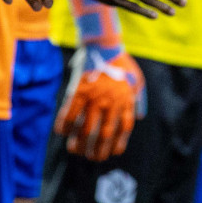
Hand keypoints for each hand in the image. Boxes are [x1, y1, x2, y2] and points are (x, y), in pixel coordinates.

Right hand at [54, 45, 145, 161]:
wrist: (104, 44)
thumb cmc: (121, 62)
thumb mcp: (137, 79)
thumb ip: (137, 98)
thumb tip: (140, 115)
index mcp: (125, 101)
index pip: (123, 129)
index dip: (117, 144)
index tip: (111, 153)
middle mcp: (111, 102)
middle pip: (104, 134)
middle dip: (97, 149)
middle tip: (91, 157)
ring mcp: (95, 97)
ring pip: (86, 128)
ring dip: (79, 142)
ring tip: (74, 150)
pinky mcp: (79, 90)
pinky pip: (70, 113)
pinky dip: (64, 124)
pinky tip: (61, 132)